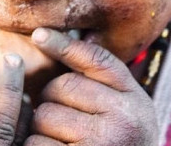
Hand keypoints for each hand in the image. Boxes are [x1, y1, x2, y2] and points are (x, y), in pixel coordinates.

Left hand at [26, 28, 157, 145]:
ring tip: (62, 141)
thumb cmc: (121, 144)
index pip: (95, 61)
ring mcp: (101, 144)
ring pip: (43, 116)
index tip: (39, 35)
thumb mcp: (125, 110)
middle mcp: (123, 121)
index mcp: (135, 102)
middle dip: (51, 101)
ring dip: (40, 128)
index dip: (65, 45)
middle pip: (60, 88)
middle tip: (64, 120)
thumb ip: (101, 79)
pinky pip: (36, 143)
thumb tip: (47, 37)